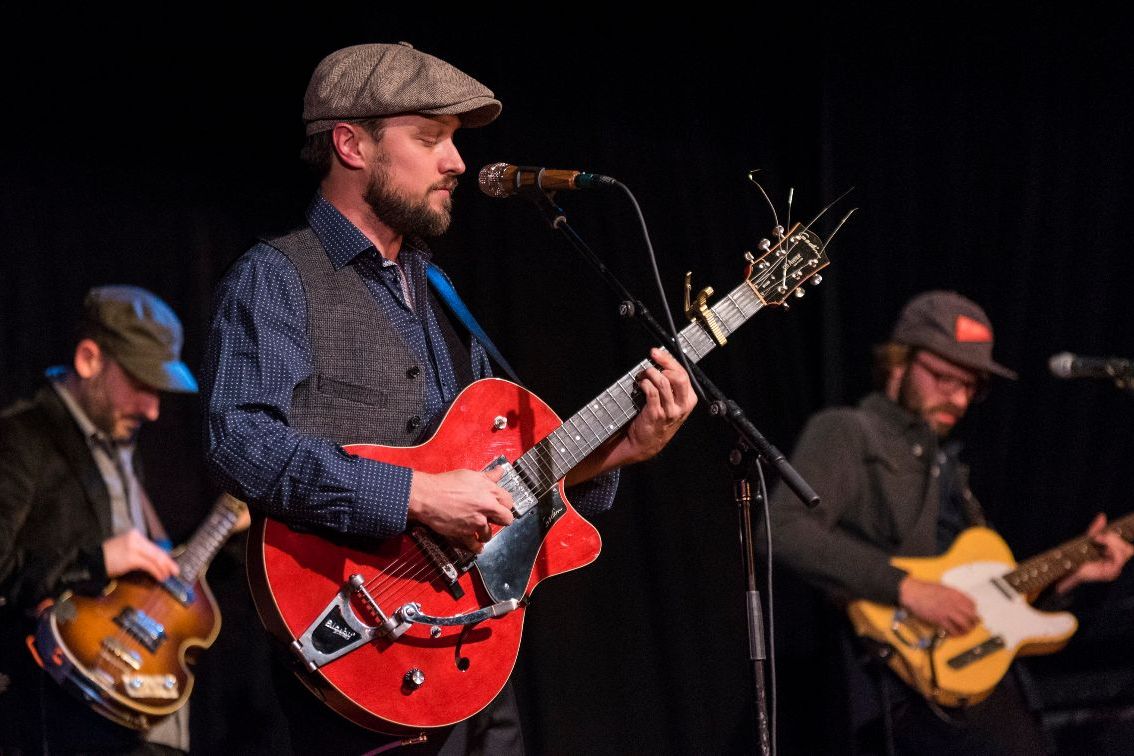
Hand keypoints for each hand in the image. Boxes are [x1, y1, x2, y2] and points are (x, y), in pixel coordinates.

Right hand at [102, 529, 178, 581]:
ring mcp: (134, 547)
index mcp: (136, 535)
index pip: (154, 547)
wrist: (92, 561)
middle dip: (168, 563)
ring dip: (163, 569)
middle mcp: (136, 538)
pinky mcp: (131, 558)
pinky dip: (156, 571)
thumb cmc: (109, 557)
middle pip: (157, 551)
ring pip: (155, 558)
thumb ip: (142, 552)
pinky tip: (160, 576)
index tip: (172, 564)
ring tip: (167, 576)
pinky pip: (149, 565)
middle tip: (176, 571)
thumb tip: (157, 561)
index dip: (165, 556)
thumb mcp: (128, 550)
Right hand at [408, 468, 514, 552]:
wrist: (428, 496)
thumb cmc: (446, 483)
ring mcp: (477, 522)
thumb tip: (500, 471)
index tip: (500, 506)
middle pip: (506, 519)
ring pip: (490, 533)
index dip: (504, 504)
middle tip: (494, 519)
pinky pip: (475, 545)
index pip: (508, 501)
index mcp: (490, 491)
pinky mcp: (465, 533)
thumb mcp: (470, 475)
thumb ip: (488, 476)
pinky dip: (476, 547)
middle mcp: (487, 507)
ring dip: (485, 533)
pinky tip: (478, 547)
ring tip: (480, 532)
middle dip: (502, 519)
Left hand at [621, 348, 697, 463]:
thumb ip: (671, 386)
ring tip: (643, 374)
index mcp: (689, 400)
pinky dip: (644, 384)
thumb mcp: (672, 404)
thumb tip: (662, 363)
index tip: (657, 352)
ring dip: (650, 374)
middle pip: (678, 376)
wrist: (646, 443)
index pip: (683, 374)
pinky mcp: (656, 414)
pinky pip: (651, 392)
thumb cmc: (658, 419)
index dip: (669, 360)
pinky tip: (640, 384)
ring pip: (663, 382)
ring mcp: (670, 411)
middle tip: (651, 360)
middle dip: (663, 363)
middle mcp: (682, 406)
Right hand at [898, 576, 978, 635]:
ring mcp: (947, 612)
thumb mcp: (942, 588)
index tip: (971, 614)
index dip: (973, 611)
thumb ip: (953, 595)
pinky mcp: (940, 620)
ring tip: (964, 631)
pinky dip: (955, 633)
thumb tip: (959, 601)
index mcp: (955, 594)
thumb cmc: (924, 589)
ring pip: (965, 624)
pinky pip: (952, 630)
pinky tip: (953, 633)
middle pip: (971, 615)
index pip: (972, 604)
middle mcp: (954, 603)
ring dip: (966, 629)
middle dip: (973, 622)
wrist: (913, 592)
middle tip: (971, 625)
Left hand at [1056, 513, 1133, 592]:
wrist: (1069, 565)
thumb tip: (1102, 515)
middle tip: (1102, 535)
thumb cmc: (1079, 553)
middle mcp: (1116, 562)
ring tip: (1099, 538)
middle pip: (1128, 548)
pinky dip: (1110, 548)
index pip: (1127, 547)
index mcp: (1114, 554)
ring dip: (1112, 541)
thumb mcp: (1089, 537)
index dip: (1126, 538)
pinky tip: (1099, 542)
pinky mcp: (1111, 573)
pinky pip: (1118, 559)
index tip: (1121, 529)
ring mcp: (1115, 568)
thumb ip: (1097, 528)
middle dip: (1115, 538)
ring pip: (1126, 551)